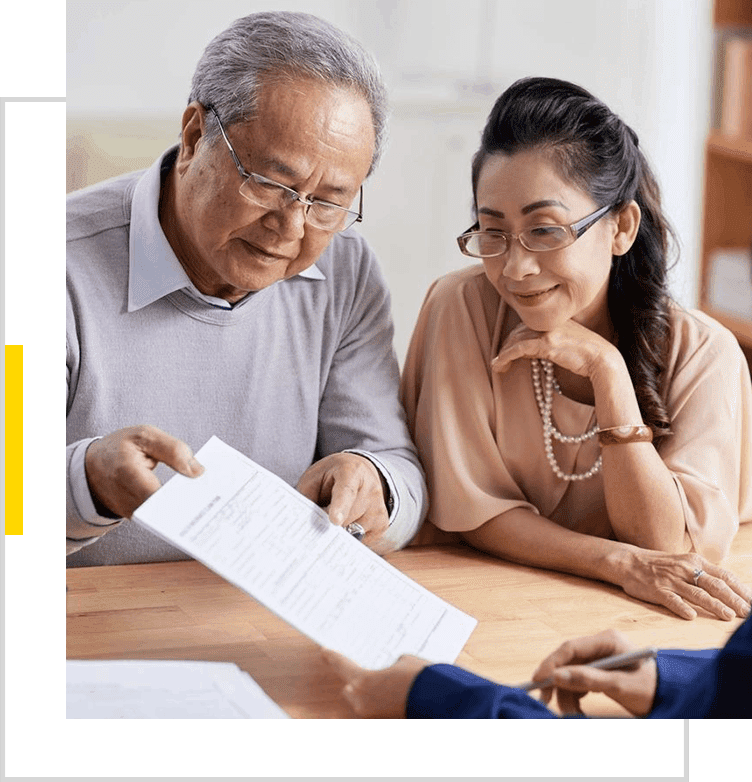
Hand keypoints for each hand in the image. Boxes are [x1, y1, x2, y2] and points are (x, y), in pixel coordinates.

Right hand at [85, 425, 203, 517]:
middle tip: (218, 497)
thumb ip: (173, 450)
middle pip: (168, 510)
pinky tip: (197, 500)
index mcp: (128, 474)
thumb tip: (198, 471)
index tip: (209, 492)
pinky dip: (179, 508)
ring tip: (212, 498)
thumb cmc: (120, 448)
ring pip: (167, 516)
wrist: (92, 469)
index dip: (185, 495)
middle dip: (193, 503)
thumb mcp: (145, 436)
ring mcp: (132, 513)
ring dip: (189, 507)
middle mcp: (129, 500)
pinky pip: (162, 516)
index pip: (160, 494)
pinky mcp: (138, 518)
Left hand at [296, 453, 389, 544]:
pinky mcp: (382, 524)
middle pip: (348, 518)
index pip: (346, 491)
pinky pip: (361, 540)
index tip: (334, 521)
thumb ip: (308, 500)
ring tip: (336, 516)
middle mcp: (371, 488)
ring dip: (340, 531)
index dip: (340, 507)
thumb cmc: (330, 477)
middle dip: (330, 525)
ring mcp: (379, 507)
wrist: (358, 472)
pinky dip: (349, 536)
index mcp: (351, 471)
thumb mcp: (313, 480)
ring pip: (354, 532)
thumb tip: (308, 528)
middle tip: (319, 520)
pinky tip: (347, 523)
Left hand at [321, 648, 428, 717]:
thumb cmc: (419, 679)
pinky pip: (375, 706)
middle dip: (357, 680)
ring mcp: (371, 714)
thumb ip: (391, 664)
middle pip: (350, 687)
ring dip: (371, 692)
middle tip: (368, 668)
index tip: (325, 651)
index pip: (341, 665)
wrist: (438, 701)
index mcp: (360, 681)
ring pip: (363, 700)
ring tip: (388, 681)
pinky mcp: (383, 719)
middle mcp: (360, 701)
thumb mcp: (404, 662)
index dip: (333, 657)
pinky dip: (381, 700)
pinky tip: (394, 691)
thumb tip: (392, 667)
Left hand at [491, 320, 618, 380]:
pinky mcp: (547, 343)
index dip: (514, 338)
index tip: (508, 351)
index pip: (527, 325)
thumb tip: (530, 351)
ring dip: (503, 353)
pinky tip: (500, 365)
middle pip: (518, 331)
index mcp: (555, 319)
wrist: (602, 360)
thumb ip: (548, 343)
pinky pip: (518, 348)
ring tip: (497, 366)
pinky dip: (506, 356)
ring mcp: (548, 331)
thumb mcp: (566, 344)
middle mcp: (550, 321)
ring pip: (516, 339)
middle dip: (506, 346)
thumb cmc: (587, 357)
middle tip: (500, 361)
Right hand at [531, 630, 656, 715]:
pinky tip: (578, 710)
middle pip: (567, 661)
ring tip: (574, 715)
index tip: (539, 681)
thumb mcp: (620, 685)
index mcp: (607, 640)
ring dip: (567, 696)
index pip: (570, 648)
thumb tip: (556, 676)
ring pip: (570, 675)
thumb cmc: (650, 688)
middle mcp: (600, 646)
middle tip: (545, 701)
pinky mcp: (598, 671)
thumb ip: (588, 679)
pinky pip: (578, 682)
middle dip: (557, 683)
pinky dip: (575, 697)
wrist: (669, 697)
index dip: (552, 663)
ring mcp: (599, 658)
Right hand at [617, 547, 751, 620]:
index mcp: (695, 562)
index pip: (724, 576)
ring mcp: (671, 580)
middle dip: (734, 600)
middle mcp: (685, 569)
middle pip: (714, 585)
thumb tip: (730, 589)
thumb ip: (704, 574)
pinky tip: (692, 616)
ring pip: (697, 594)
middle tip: (748, 613)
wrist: (629, 562)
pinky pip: (671, 600)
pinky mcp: (657, 590)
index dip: (740, 590)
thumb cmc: (660, 565)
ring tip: (729, 616)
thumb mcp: (684, 563)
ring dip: (715, 606)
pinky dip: (682, 608)